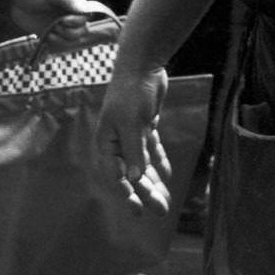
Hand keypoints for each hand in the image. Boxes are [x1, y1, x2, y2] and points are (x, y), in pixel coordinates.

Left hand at [9, 0, 118, 39]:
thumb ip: (68, 0)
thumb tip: (86, 10)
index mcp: (74, 3)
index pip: (86, 17)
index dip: (77, 22)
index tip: (63, 20)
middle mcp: (71, 15)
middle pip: (82, 31)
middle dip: (68, 32)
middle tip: (54, 26)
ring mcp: (62, 26)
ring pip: (73, 41)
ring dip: (61, 40)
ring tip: (50, 32)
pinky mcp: (53, 34)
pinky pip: (60, 45)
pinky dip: (55, 44)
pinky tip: (46, 37)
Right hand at [98, 64, 171, 216]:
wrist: (143, 64)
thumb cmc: (131, 93)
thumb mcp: (132, 124)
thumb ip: (133, 152)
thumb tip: (134, 179)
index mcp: (107, 142)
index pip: (115, 175)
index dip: (126, 194)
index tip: (138, 210)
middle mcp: (117, 141)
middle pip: (131, 173)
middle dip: (146, 192)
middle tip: (160, 210)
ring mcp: (131, 133)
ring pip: (142, 163)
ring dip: (154, 181)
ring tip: (165, 200)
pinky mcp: (144, 125)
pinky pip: (151, 148)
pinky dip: (158, 160)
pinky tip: (167, 175)